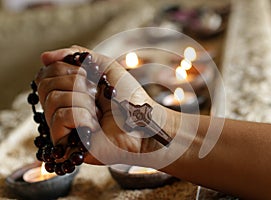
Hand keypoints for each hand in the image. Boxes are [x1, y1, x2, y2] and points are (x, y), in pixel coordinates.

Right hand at [35, 45, 167, 165]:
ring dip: (82, 100)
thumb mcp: (105, 66)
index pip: (45, 74)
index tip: (85, 74)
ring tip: (98, 111)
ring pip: (52, 100)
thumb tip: (43, 57)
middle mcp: (62, 107)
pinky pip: (60, 117)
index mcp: (69, 90)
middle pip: (44, 85)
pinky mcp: (66, 144)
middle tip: (95, 93)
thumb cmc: (129, 97)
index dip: (62, 68)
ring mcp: (63, 127)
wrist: (144, 122)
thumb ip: (77, 55)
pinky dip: (82, 116)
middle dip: (75, 83)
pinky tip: (95, 126)